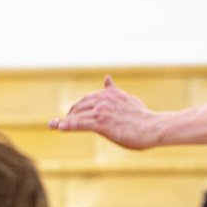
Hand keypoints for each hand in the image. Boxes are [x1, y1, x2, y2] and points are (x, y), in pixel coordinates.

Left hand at [52, 77, 166, 149]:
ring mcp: (101, 111)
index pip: (89, 99)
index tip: (71, 112)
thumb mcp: (129, 99)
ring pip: (77, 116)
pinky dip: (68, 125)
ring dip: (63, 121)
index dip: (79, 106)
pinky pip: (79, 124)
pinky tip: (59, 127)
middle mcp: (103, 99)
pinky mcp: (101, 123)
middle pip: (80, 106)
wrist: (154, 127)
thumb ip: (115, 90)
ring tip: (53, 125)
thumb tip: (107, 78)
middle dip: (70, 114)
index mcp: (110, 93)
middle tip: (59, 122)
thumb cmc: (144, 117)